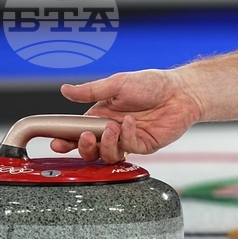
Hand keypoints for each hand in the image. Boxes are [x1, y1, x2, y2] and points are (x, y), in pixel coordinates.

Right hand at [52, 69, 204, 163]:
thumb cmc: (151, 84)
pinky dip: (127, 136)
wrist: (181, 90)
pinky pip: (129, 148)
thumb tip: (65, 90)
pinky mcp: (144, 145)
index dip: (65, 140)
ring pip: (107, 155)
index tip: (56, 143)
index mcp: (101, 115)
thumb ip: (91, 90)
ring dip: (105, 144)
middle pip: (90, 149)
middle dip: (83, 147)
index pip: (77, 132)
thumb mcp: (117, 83)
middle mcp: (112, 130)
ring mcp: (128, 139)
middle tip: (86, 137)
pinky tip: (131, 122)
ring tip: (112, 127)